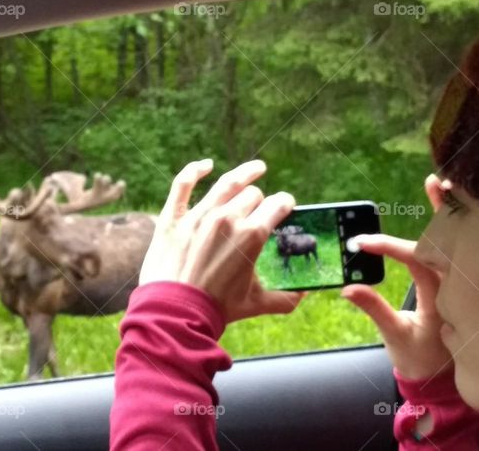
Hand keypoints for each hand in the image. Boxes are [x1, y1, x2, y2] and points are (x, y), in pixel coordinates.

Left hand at [139, 158, 306, 323]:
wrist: (176, 314)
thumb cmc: (218, 309)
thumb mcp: (256, 304)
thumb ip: (286, 298)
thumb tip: (305, 294)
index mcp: (252, 235)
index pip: (278, 204)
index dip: (285, 203)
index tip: (286, 205)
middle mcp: (228, 218)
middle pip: (253, 194)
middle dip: (261, 200)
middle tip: (260, 209)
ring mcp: (198, 215)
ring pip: (226, 183)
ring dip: (244, 174)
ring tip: (255, 168)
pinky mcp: (173, 218)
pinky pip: (183, 184)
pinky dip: (194, 170)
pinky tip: (205, 165)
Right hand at [340, 174, 452, 379]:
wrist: (443, 382)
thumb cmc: (420, 359)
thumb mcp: (395, 336)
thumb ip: (374, 309)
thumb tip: (347, 288)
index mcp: (444, 297)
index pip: (418, 260)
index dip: (389, 247)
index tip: (361, 243)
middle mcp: (458, 285)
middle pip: (453, 239)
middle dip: (444, 208)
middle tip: (436, 179)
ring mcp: (462, 283)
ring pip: (461, 241)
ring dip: (452, 211)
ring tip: (445, 181)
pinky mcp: (459, 283)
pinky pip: (459, 250)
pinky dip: (454, 228)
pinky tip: (449, 208)